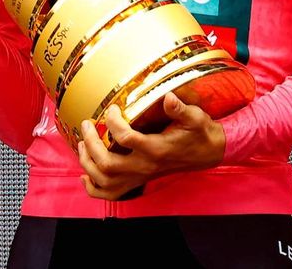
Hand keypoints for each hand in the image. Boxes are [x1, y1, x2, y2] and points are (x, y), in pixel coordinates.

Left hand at [76, 93, 225, 199]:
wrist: (208, 153)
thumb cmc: (199, 133)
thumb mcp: (195, 117)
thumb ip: (180, 109)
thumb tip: (168, 97)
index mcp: (157, 149)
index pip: (126, 138)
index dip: (113, 122)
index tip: (111, 108)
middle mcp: (146, 166)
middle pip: (108, 164)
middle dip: (91, 143)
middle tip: (87, 125)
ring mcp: (140, 177)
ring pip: (105, 181)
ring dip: (87, 163)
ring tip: (82, 143)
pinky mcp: (138, 181)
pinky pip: (111, 194)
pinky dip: (94, 188)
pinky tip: (85, 175)